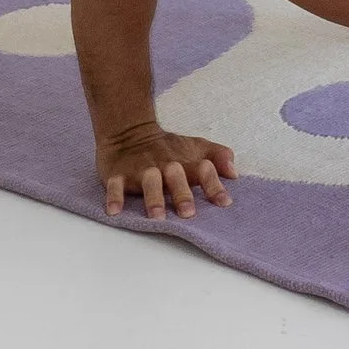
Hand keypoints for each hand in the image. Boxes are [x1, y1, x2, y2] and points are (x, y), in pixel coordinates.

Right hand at [97, 122, 237, 220]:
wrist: (128, 130)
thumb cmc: (167, 147)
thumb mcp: (194, 146)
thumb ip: (217, 156)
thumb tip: (235, 172)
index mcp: (184, 161)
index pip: (204, 169)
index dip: (214, 185)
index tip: (224, 202)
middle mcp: (164, 165)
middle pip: (175, 176)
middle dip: (182, 193)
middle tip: (188, 213)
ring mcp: (141, 169)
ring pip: (148, 181)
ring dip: (153, 198)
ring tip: (157, 217)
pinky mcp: (118, 173)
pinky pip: (115, 185)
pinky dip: (114, 197)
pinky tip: (115, 211)